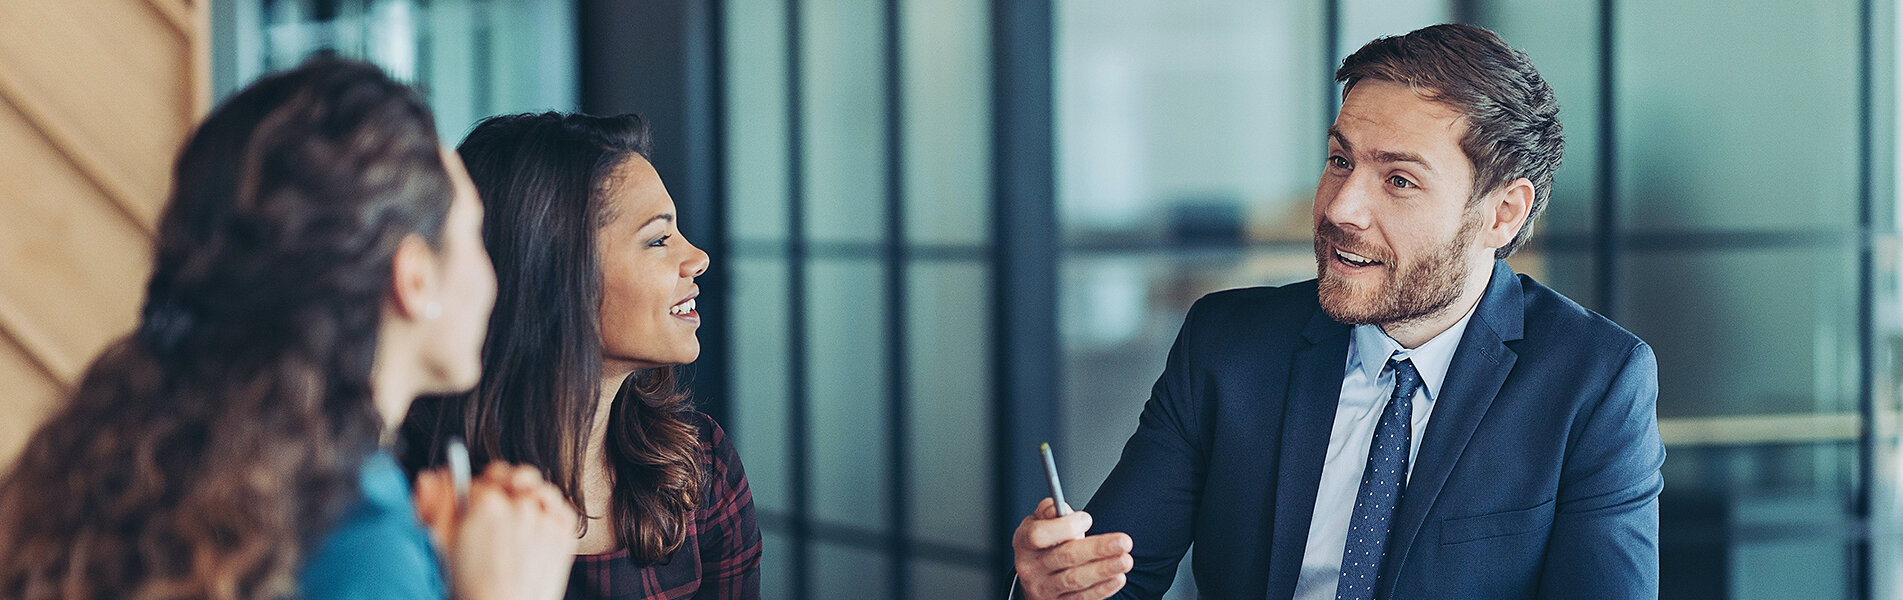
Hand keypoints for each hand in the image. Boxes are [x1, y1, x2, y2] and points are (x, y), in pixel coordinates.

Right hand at [415, 463, 578, 599]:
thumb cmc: (471, 586)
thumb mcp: (442, 545)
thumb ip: (437, 505)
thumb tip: (430, 478)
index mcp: (486, 503)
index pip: (477, 482)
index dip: (471, 496)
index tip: (470, 509)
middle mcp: (519, 504)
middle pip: (508, 480)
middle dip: (499, 489)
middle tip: (492, 509)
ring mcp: (545, 518)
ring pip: (536, 490)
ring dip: (526, 498)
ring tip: (514, 520)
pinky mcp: (563, 533)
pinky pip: (560, 508)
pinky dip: (550, 511)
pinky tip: (536, 526)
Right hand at [1012, 497, 1132, 599]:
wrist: (1036, 575)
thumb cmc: (1043, 543)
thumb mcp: (1039, 522)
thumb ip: (1049, 510)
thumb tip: (1059, 508)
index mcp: (1023, 542)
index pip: (1039, 535)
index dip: (1065, 527)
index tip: (1087, 519)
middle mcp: (1030, 567)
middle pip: (1065, 557)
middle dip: (1097, 548)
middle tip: (1123, 542)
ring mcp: (1043, 589)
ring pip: (1075, 580)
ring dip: (1103, 570)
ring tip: (1125, 560)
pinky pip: (1082, 598)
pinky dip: (1102, 589)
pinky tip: (1118, 578)